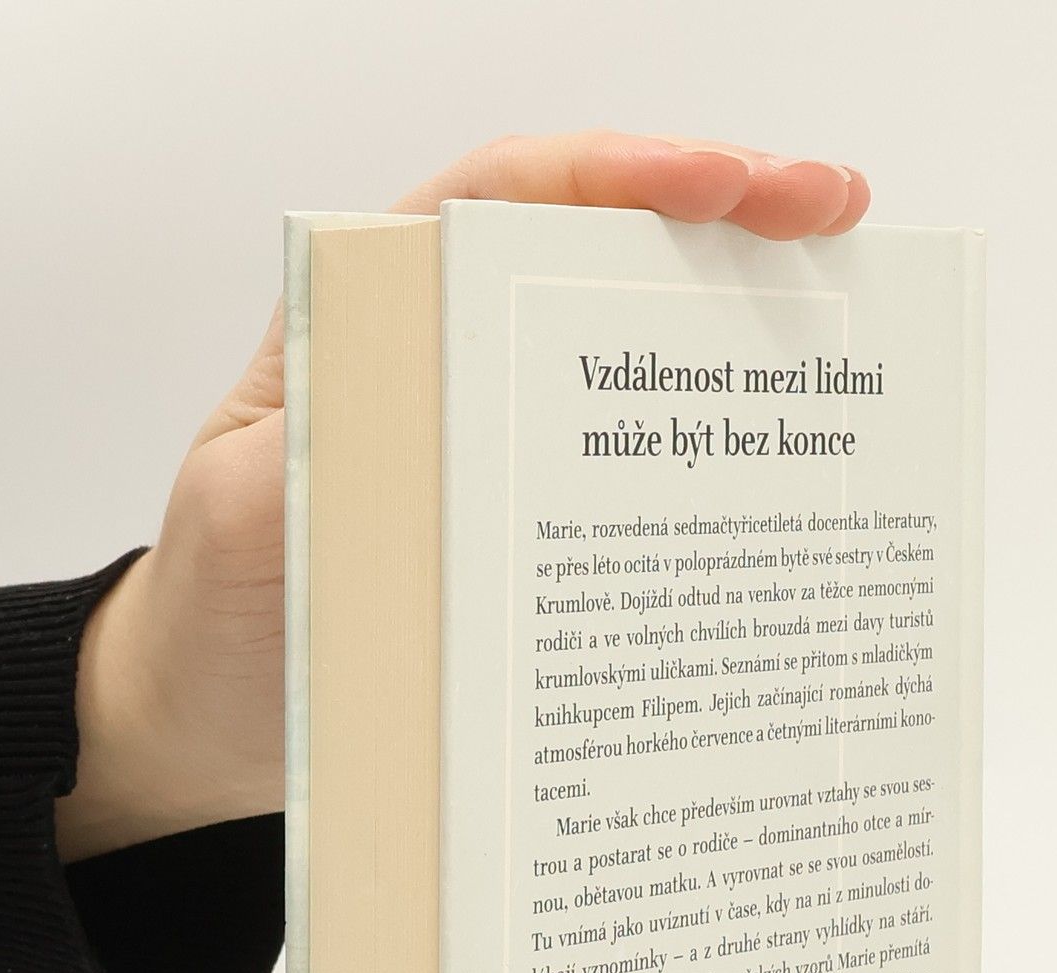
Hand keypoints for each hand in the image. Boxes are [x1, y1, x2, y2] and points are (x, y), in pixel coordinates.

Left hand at [57, 132, 872, 861]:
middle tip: (837, 213)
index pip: (508, 196)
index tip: (730, 184)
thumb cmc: (219, 608)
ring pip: (629, 340)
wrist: (213, 714)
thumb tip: (448, 417)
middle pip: (596, 246)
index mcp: (374, 315)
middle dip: (725, 213)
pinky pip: (627, 457)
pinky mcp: (527, 510)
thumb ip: (331, 455)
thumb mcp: (252, 522)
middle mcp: (449, 350)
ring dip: (735, 312)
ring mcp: (497, 428)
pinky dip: (707, 440)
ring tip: (844, 300)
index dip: (623, 174)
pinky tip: (784, 448)